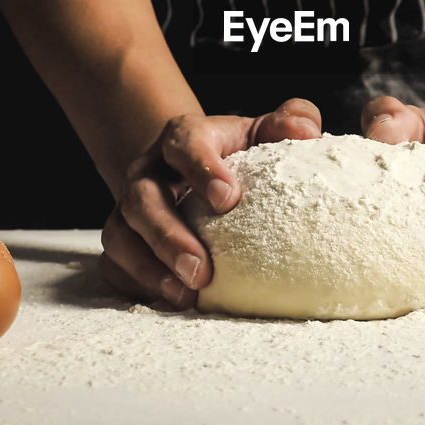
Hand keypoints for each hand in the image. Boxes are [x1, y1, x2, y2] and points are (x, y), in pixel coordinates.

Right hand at [99, 97, 321, 307]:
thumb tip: (309, 132)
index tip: (228, 199)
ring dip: (149, 268)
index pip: (184, 144)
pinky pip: (115, 265)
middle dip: (168, 236)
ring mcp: (129, 207)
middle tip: (201, 270)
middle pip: (142, 198)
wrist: (196, 170)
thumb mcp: (264, 133)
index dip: (200, 168)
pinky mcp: (124, 240)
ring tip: (186, 295)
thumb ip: (290, 122)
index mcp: (184, 138)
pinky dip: (137, 284)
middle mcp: (148, 171)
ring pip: (120, 235)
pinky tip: (170, 301)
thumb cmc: (239, 154)